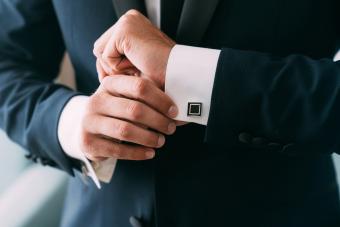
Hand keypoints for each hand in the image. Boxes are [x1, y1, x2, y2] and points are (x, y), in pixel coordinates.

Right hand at [59, 76, 177, 161]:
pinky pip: (117, 150)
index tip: (174, 111)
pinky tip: (150, 153)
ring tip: (161, 141)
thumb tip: (177, 114)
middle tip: (170, 129)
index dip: (160, 99)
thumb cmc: (116, 111)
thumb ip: (149, 100)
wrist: (88, 128)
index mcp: (110, 84)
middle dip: (158, 121)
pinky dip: (137, 153)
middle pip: (134, 110)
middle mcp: (96, 101)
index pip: (139, 86)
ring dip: (149, 138)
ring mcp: (89, 122)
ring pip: (126, 131)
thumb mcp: (127, 98)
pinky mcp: (87, 142)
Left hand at [93, 9, 174, 88]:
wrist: (178, 74)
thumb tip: (100, 72)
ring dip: (117, 68)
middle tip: (137, 70)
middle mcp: (130, 19)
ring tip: (139, 65)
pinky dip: (118, 67)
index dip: (115, 66)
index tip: (134, 72)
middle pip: (101, 49)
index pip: (108, 47)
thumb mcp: (136, 66)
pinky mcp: (123, 30)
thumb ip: (118, 63)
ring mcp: (126, 22)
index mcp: (134, 25)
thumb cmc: (163, 74)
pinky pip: (105, 56)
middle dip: (114, 67)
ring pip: (101, 53)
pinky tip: (137, 63)